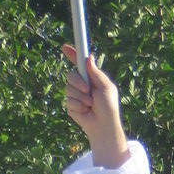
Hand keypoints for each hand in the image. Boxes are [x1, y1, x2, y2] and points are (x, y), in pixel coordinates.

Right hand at [62, 44, 128, 168]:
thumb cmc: (109, 107)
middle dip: (78, 81)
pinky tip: (85, 111)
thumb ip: (96, 73)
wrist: (103, 126)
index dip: (72, 54)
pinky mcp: (71, 105)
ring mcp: (75, 95)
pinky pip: (69, 101)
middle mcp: (82, 84)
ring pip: (68, 88)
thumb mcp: (105, 87)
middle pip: (70, 75)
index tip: (64, 47)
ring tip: (90, 104)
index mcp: (91, 77)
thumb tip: (89, 57)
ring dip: (80, 96)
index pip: (79, 63)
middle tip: (88, 89)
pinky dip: (78, 106)